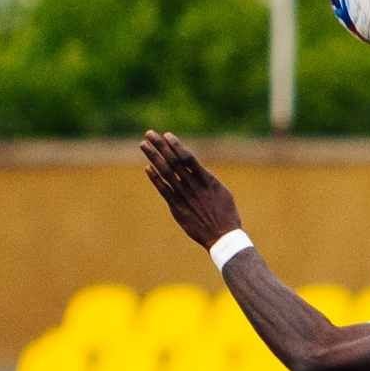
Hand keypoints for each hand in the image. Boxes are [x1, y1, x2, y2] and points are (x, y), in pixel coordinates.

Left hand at [140, 130, 242, 249]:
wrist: (223, 237)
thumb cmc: (226, 214)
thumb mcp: (222, 192)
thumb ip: (207, 180)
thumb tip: (198, 171)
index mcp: (206, 179)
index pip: (187, 157)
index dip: (175, 145)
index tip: (166, 135)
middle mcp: (193, 185)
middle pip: (173, 161)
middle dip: (160, 146)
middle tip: (149, 133)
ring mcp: (184, 196)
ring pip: (166, 172)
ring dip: (153, 157)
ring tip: (143, 145)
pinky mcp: (177, 208)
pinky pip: (164, 190)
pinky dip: (155, 179)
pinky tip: (147, 168)